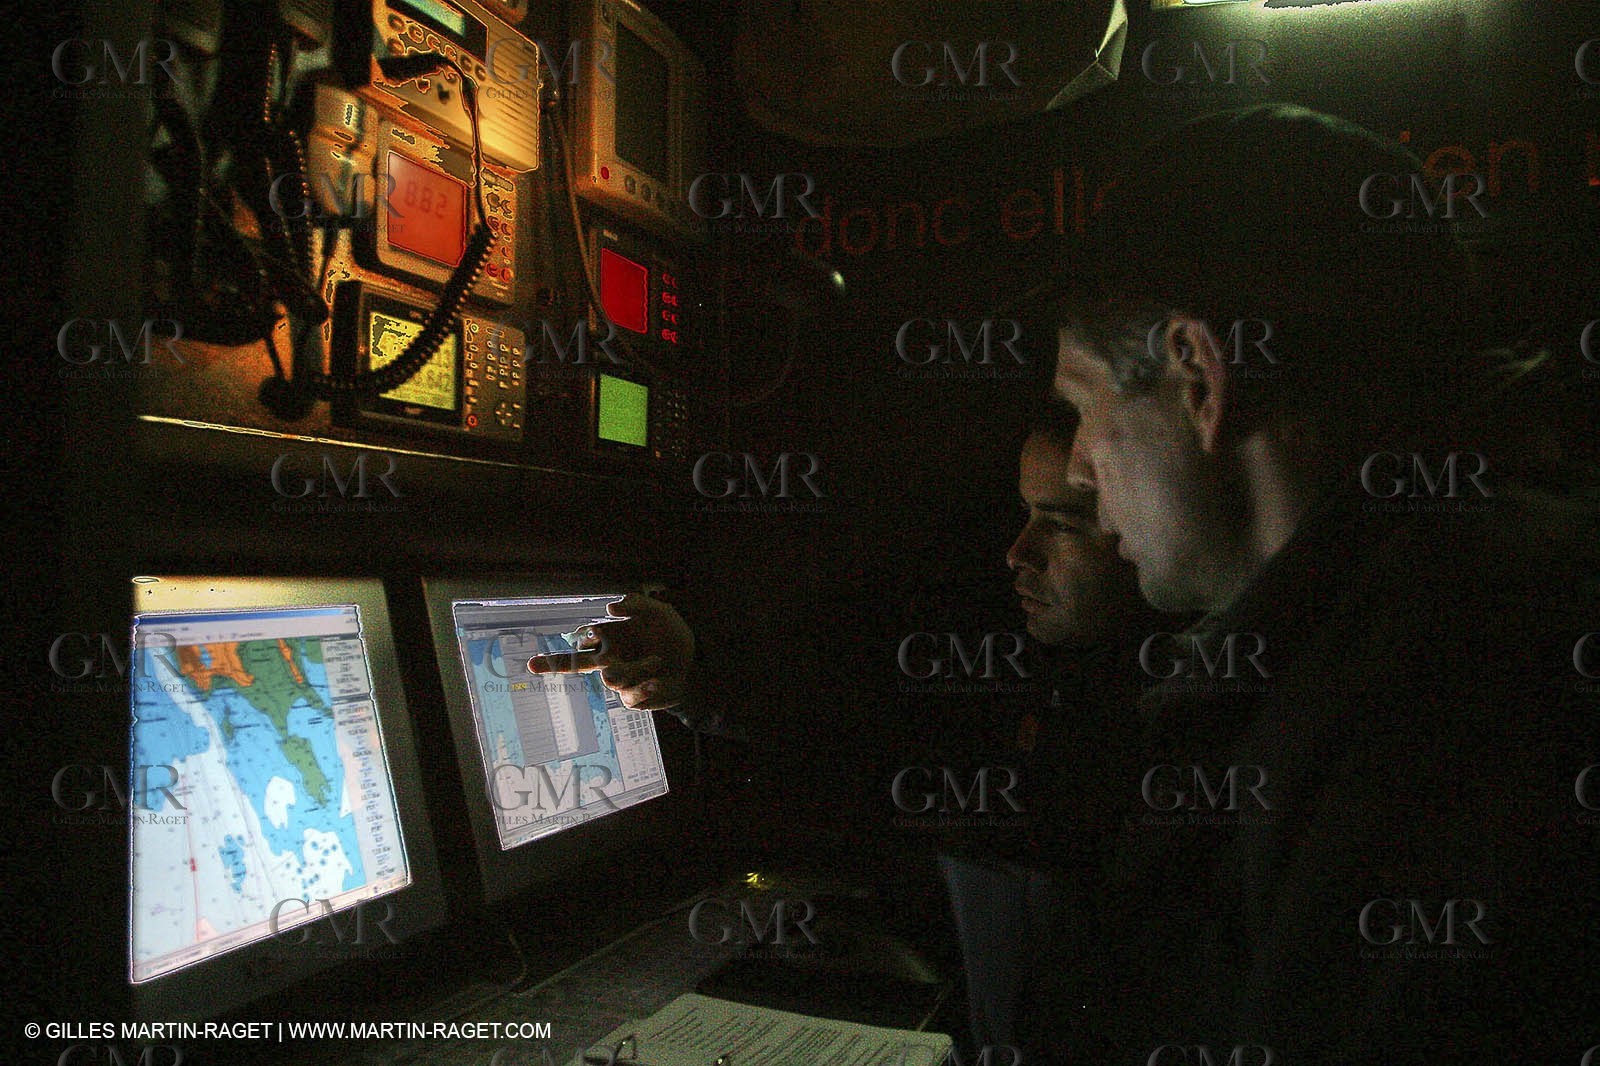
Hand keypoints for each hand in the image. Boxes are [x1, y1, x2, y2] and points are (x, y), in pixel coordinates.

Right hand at [525, 591, 694, 710]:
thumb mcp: (661, 613)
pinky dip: (643, 686)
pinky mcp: (632, 697)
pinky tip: (656, 681)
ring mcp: (619, 679)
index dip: (576, 639)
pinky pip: (629, 695)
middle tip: (531, 664)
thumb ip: (637, 604)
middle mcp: (610, 658)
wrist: (695, 664)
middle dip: (551, 663)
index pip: (583, 639)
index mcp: (611, 637)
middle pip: (575, 663)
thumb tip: (610, 607)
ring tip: (658, 660)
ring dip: (637, 668)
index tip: (569, 641)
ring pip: (611, 678)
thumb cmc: (673, 636)